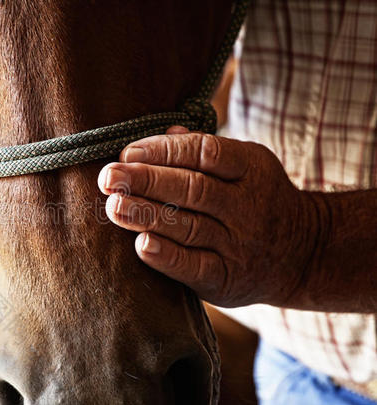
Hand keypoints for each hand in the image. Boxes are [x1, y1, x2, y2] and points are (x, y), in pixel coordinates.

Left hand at [98, 126, 317, 307]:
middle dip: (146, 181)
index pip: (205, 152)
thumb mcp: (246, 166)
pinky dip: (167, 257)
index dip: (163, 150)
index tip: (127, 152)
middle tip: (109, 178)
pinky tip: (140, 245)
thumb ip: (206, 151)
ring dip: (147, 216)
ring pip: (189, 227)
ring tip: (113, 206)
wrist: (303, 254)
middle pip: (193, 189)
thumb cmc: (257, 200)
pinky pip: (196, 267)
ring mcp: (240, 245)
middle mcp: (248, 206)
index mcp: (252, 168)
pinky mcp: (228, 279)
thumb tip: (166, 132)